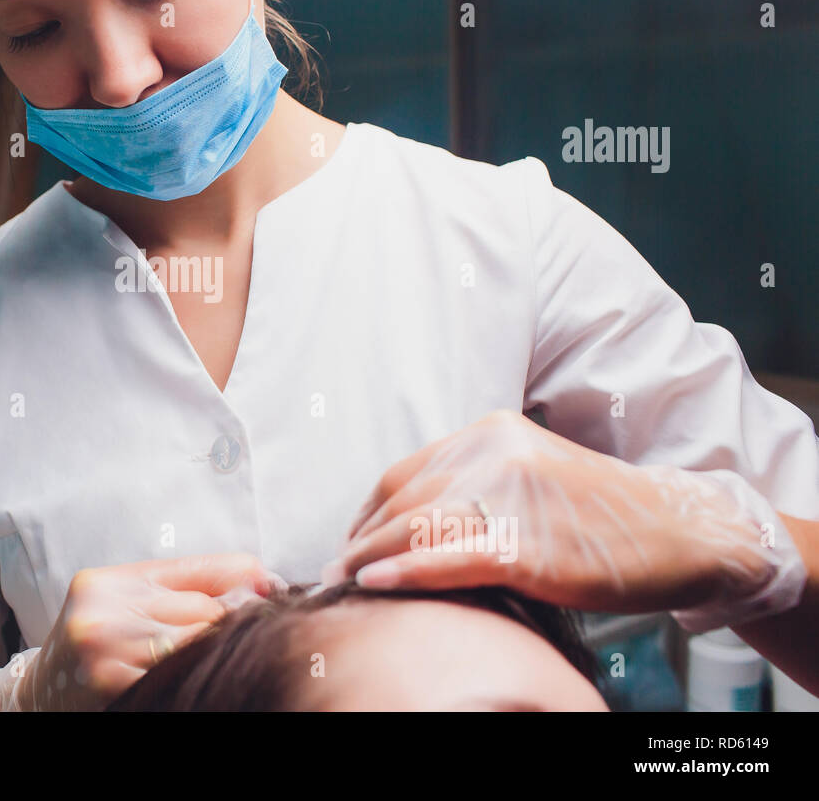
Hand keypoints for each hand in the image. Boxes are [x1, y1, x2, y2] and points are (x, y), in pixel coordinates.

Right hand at [4, 553, 279, 710]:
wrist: (39, 698)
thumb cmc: (94, 646)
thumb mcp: (125, 603)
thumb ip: (184, 586)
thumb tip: (263, 580)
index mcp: (109, 581)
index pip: (198, 570)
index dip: (244, 578)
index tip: (275, 588)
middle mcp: (104, 610)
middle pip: (203, 609)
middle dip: (227, 622)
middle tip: (247, 632)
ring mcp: (107, 650)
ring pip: (197, 642)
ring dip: (213, 651)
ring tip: (220, 658)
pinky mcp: (114, 684)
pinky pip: (177, 674)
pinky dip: (192, 675)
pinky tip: (194, 677)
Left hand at [321, 409, 800, 623]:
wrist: (679, 530)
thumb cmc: (600, 515)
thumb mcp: (529, 478)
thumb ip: (474, 486)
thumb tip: (411, 523)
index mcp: (491, 432)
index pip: (404, 473)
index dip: (368, 512)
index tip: (352, 540)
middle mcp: (494, 453)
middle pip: (401, 500)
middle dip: (362, 537)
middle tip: (336, 569)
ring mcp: (511, 495)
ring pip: (415, 527)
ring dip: (370, 557)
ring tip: (344, 582)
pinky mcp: (526, 543)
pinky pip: (447, 557)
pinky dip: (404, 570)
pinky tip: (374, 582)